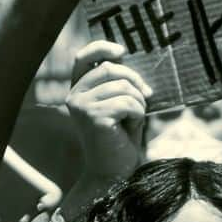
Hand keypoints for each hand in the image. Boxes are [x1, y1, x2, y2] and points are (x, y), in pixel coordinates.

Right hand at [66, 41, 152, 180]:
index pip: (84, 57)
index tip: (122, 50)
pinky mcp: (94, 117)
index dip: (102, 47)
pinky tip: (130, 129)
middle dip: (135, 81)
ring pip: (122, 86)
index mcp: (78, 90)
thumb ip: (119, 82)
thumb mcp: (120, 105)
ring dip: (138, 102)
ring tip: (134, 120)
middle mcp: (74, 96)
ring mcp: (81, 106)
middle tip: (147, 97)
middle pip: (110, 69)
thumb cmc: (120, 140)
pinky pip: (128, 103)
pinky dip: (138, 114)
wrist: (114, 174)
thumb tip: (127, 58)